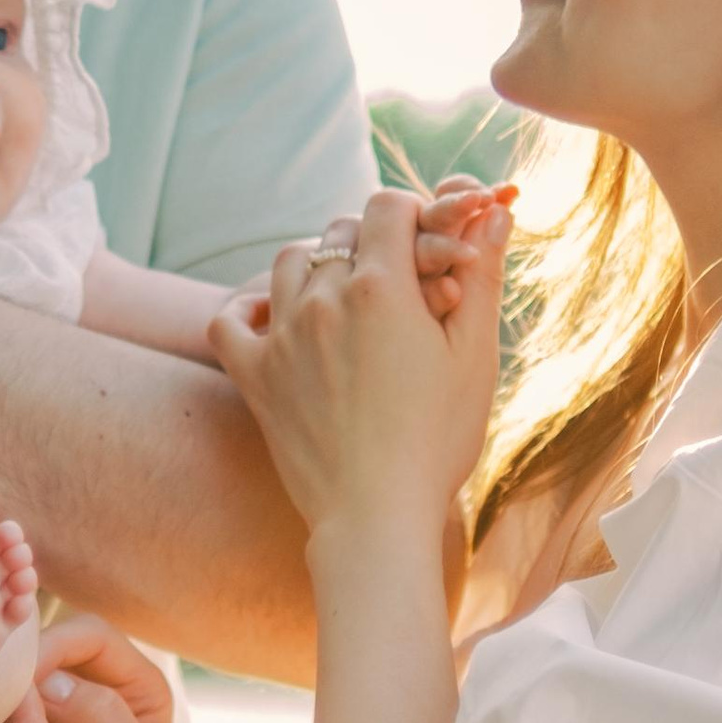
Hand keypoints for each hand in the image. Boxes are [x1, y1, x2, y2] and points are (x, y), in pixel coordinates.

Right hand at [20, 618, 173, 722]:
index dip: (52, 646)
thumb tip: (52, 680)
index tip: (18, 682)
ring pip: (16, 675)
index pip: (89, 635)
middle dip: (15, 665)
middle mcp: (96, 690)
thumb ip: (106, 722)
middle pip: (47, 644)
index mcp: (137, 688)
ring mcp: (55, 716)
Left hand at [209, 186, 509, 542]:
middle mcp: (324, 300)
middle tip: (399, 280)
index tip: (428, 241)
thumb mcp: (475, 357)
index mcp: (384, 287)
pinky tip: (274, 320)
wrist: (377, 515)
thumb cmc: (438, 440)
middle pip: (340, 231)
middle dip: (372, 241)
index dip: (412, 213)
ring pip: (289, 262)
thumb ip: (483, 277)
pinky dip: (248, 310)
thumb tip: (492, 213)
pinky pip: (229, 320)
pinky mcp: (254, 375)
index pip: (387, 206)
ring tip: (346, 297)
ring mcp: (282, 336)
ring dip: (317, 265)